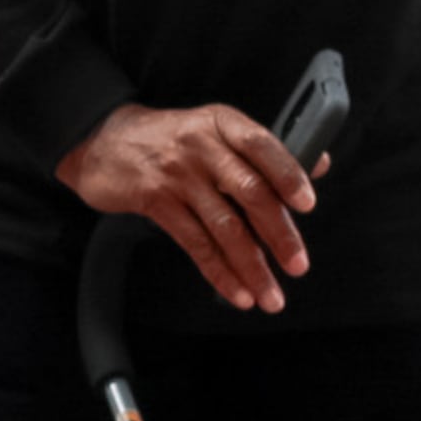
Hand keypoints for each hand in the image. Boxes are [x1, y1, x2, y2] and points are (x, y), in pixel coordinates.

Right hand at [55, 101, 323, 311]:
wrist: (102, 141)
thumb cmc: (169, 139)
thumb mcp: (214, 130)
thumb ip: (261, 150)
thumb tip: (319, 165)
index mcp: (223, 124)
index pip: (262, 145)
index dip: (287, 174)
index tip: (307, 205)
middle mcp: (201, 145)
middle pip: (249, 191)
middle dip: (278, 233)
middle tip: (298, 265)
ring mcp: (176, 174)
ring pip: (224, 226)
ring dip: (251, 266)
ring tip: (271, 296)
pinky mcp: (155, 200)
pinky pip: (194, 242)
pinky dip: (218, 271)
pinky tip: (236, 291)